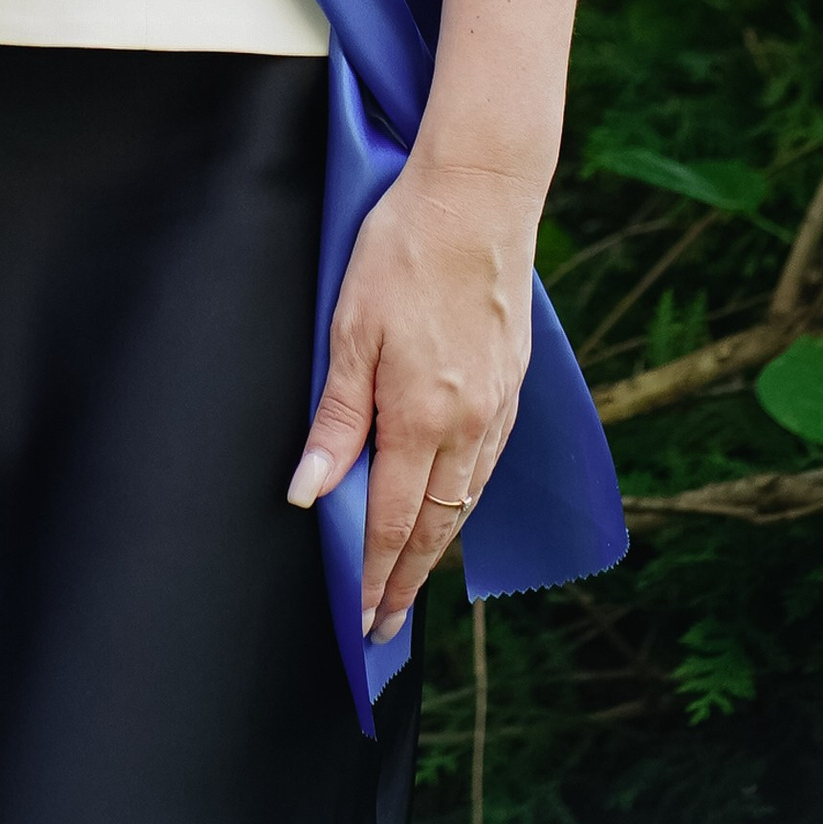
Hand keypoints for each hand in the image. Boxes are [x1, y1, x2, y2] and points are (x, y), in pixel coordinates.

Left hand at [287, 151, 538, 642]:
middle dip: (408, 581)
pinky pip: (488, 465)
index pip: (393, 523)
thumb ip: (336, 421)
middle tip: (386, 623)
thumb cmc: (403, 252)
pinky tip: (453, 506)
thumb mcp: (350, 331)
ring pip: (466, 501)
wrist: (478, 199)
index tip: (364, 622)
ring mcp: (497, 407)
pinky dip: (466, 501)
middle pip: (436, 527)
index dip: (376, 577)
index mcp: (422, 418)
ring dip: (439, 546)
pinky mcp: (512, 385)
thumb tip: (310, 494)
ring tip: (413, 578)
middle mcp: (468, 426)